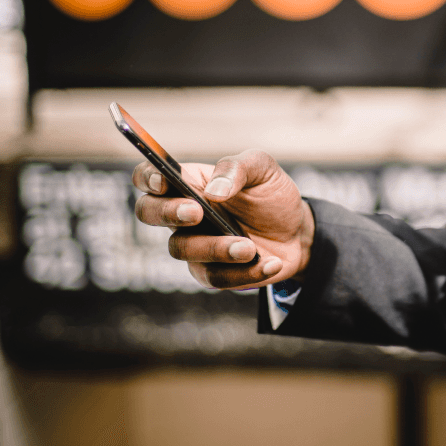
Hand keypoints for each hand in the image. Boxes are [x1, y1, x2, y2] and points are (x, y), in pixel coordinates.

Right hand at [132, 150, 314, 289]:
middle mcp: (183, 213)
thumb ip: (237, 168)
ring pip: (181, 249)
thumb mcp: (263, 169)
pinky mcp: (211, 272)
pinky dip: (245, 272)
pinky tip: (270, 263)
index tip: (163, 181)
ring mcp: (194, 244)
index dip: (147, 177)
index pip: (149, 176)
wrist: (298, 232)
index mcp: (190, 182)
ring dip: (216, 248)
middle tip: (197, 213)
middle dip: (168, 212)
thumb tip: (214, 190)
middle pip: (148, 212)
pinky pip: (215, 277)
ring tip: (249, 248)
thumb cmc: (272, 196)